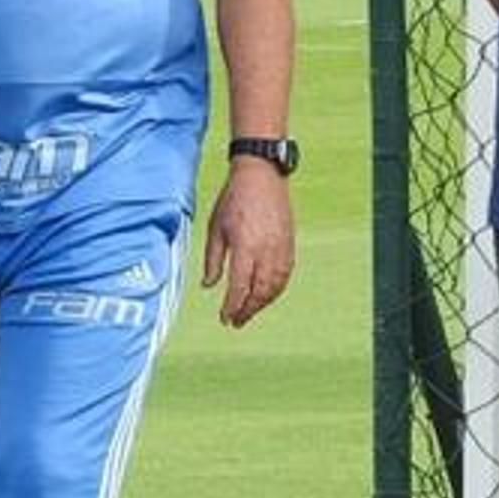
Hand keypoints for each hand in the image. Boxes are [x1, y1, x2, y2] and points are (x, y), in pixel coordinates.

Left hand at [200, 160, 295, 327]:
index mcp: (245, 247)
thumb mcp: (215, 228)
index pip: (240, 287)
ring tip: (249, 311)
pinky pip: (285, 274)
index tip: (225, 318)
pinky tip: (266, 295)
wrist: (261, 176)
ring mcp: (281, 248)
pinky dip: (276, 290)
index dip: (233, 307)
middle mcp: (266, 251)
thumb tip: (208, 285)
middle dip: (248, 310)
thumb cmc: (234, 199)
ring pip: (275, 286)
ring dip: (262, 303)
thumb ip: (213, 260)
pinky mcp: (289, 243)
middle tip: (236, 322)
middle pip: (260, 292)